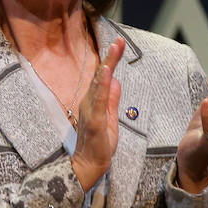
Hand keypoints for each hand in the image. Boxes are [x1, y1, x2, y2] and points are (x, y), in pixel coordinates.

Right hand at [69, 37, 125, 191]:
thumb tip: (117, 81)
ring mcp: (90, 111)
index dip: (111, 60)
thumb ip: (112, 100)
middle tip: (118, 41)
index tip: (119, 44)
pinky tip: (106, 74)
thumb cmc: (98, 145)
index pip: (104, 77)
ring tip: (113, 50)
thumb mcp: (110, 119)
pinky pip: (99, 101)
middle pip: (101, 76)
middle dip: (110, 58)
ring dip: (106, 66)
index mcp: (94, 101)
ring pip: (99, 85)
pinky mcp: (94, 121)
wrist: (88, 166)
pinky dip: (102, 87)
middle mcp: (89, 102)